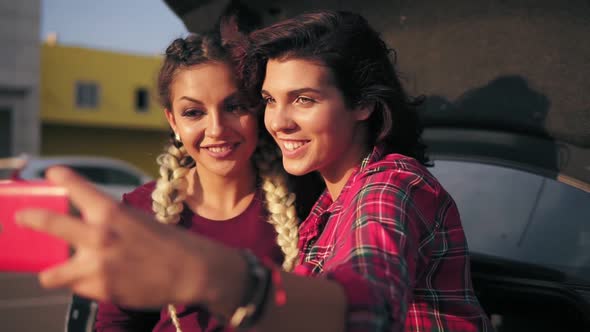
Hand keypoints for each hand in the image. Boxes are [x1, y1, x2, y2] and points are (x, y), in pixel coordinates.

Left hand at [16, 166, 236, 308]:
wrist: (192, 271)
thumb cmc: (169, 244)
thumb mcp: (139, 222)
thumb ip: (108, 224)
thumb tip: (83, 230)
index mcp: (112, 212)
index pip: (78, 187)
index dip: (61, 177)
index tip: (51, 172)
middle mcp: (99, 235)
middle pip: (49, 223)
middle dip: (31, 219)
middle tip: (22, 218)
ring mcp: (97, 265)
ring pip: (51, 273)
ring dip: (52, 272)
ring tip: (53, 273)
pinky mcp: (100, 289)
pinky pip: (77, 288)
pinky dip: (83, 285)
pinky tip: (100, 281)